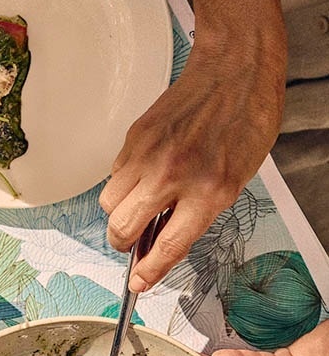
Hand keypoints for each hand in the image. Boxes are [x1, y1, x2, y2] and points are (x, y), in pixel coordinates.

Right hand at [98, 27, 284, 291]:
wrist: (235, 71)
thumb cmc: (246, 123)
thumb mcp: (235, 179)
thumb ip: (198, 210)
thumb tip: (162, 235)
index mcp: (209, 192)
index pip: (167, 245)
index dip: (148, 271)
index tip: (137, 283)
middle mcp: (172, 176)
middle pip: (122, 227)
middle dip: (123, 242)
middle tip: (131, 241)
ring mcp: (148, 155)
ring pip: (109, 202)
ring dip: (119, 211)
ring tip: (139, 203)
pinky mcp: (133, 137)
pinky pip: (115, 173)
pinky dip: (124, 182)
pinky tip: (145, 172)